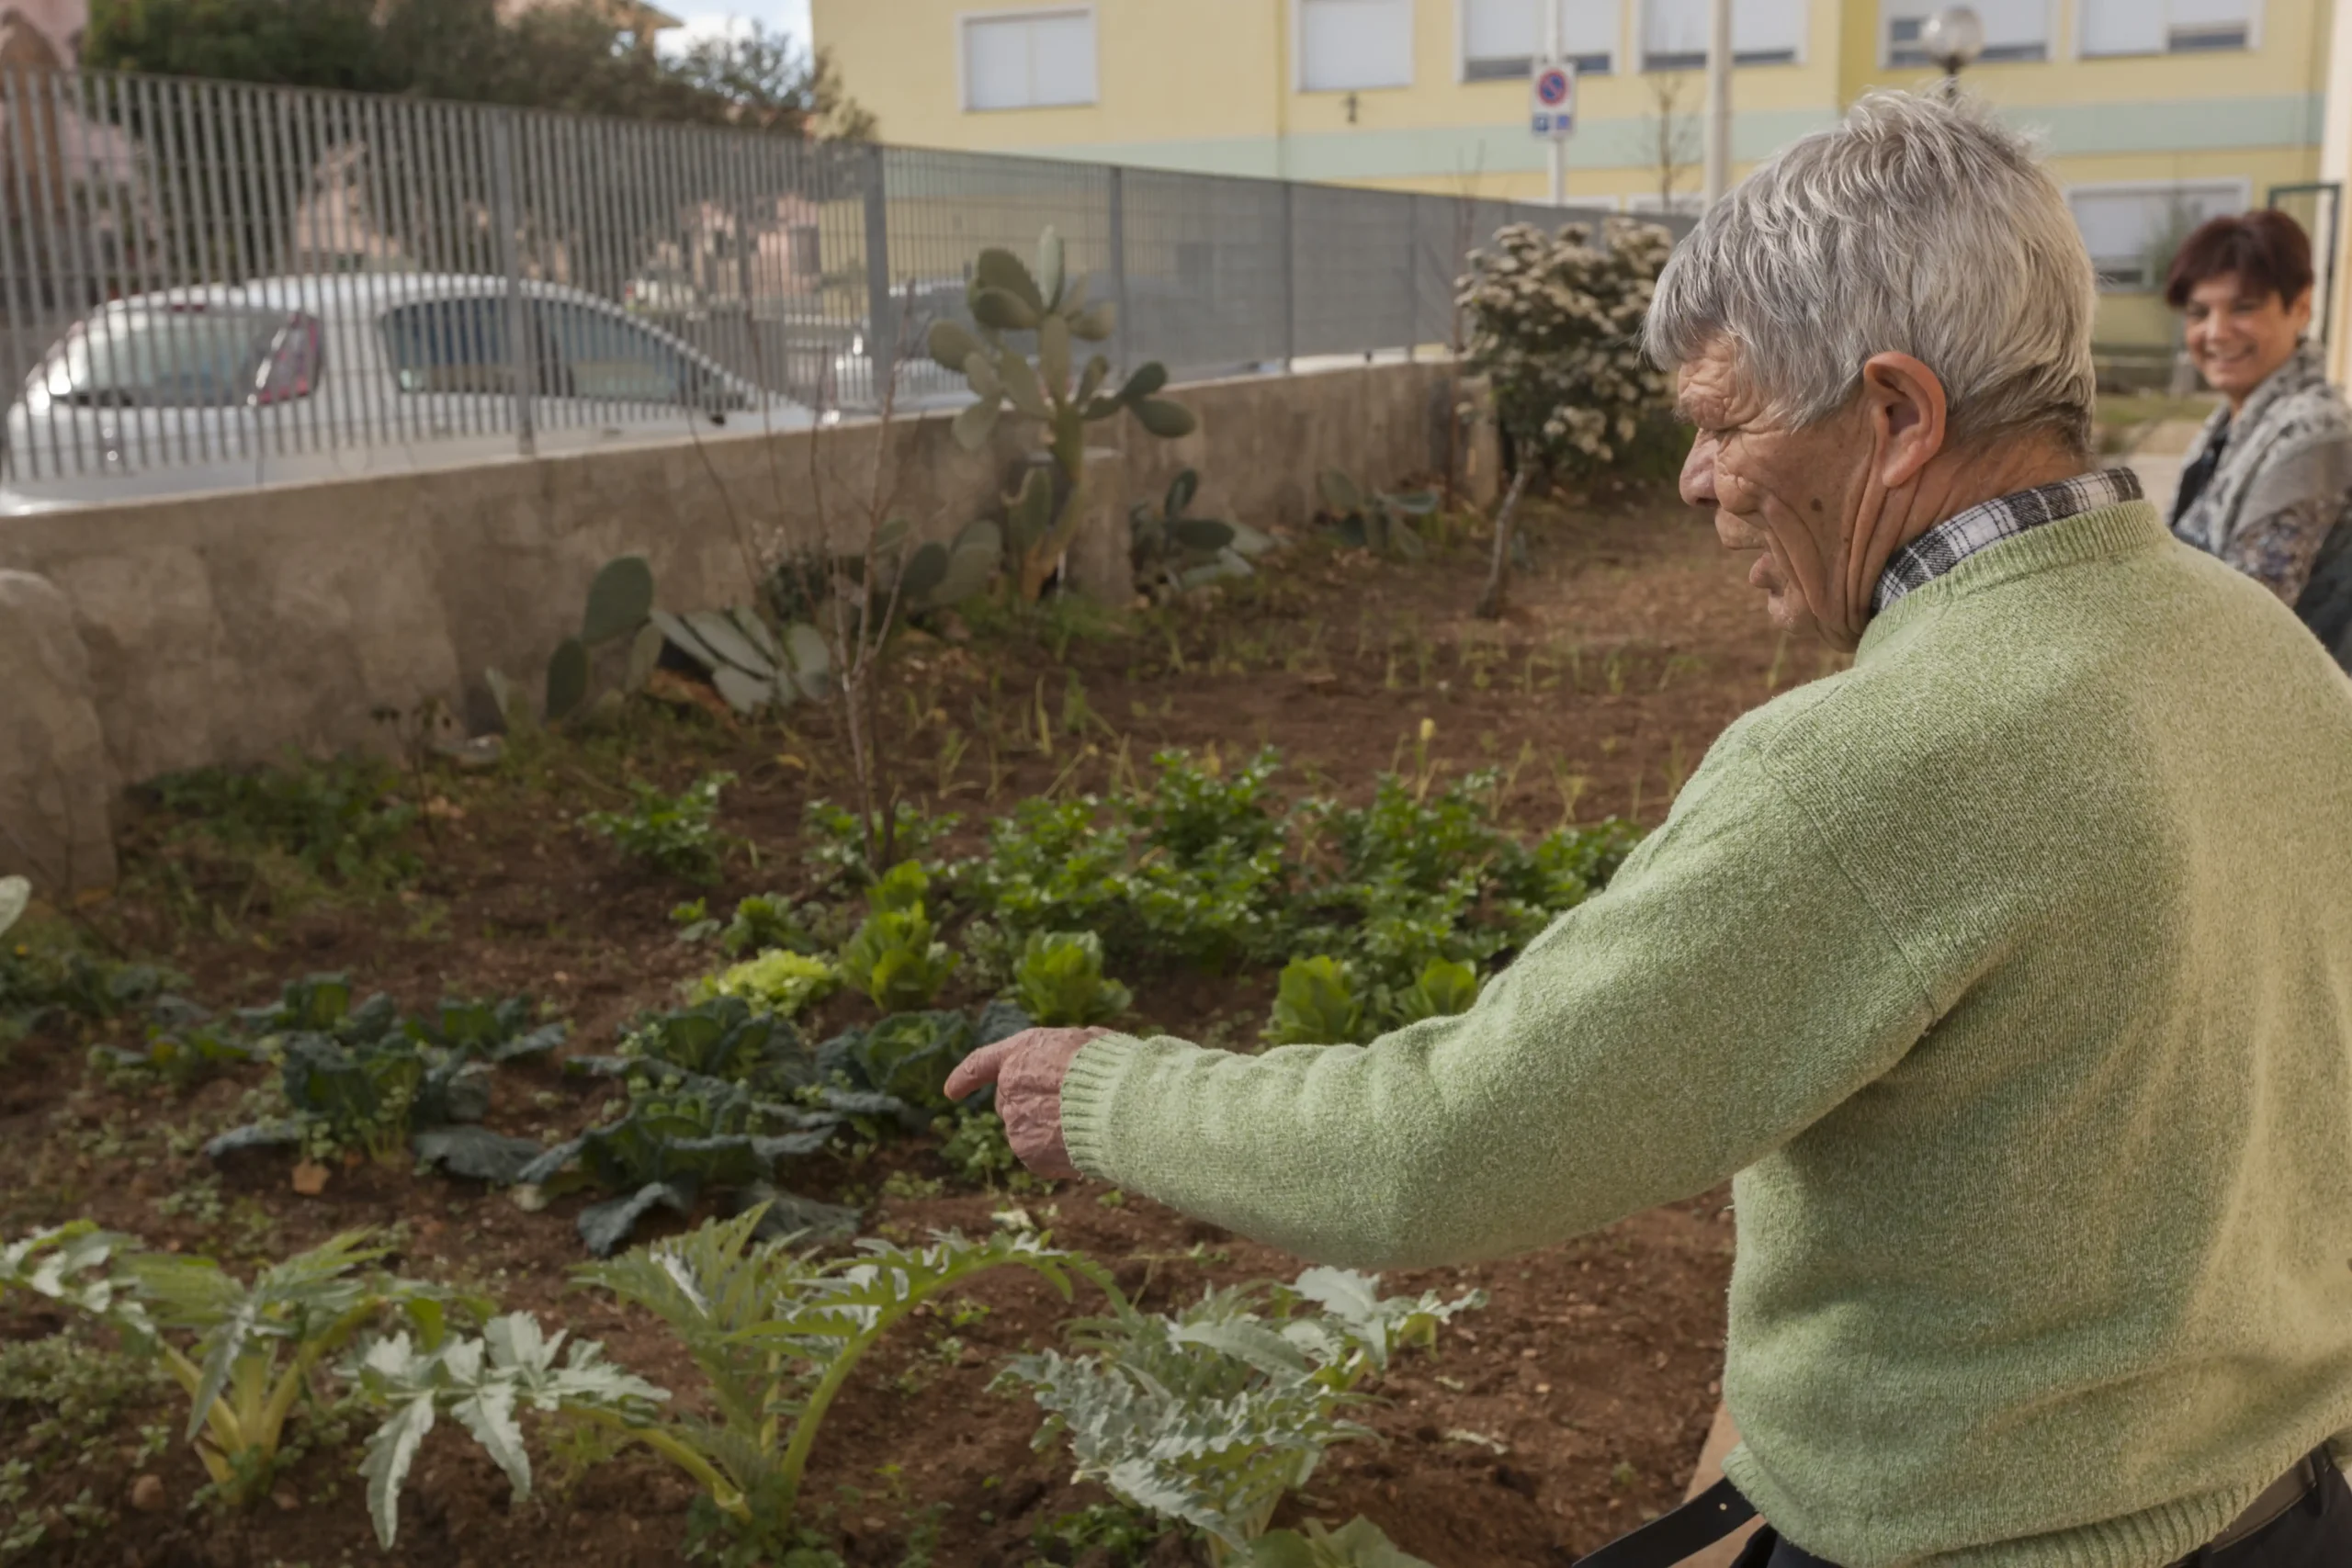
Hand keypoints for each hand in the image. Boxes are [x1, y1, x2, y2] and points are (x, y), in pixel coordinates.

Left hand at [944, 1026, 1108, 1179]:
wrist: (1118, 1106)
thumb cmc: (1111, 1069)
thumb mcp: (1088, 1042)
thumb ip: (1066, 1054)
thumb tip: (1072, 1062)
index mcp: (1022, 1054)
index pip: (981, 1064)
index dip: (964, 1077)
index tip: (950, 1092)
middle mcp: (1010, 1088)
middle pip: (1006, 1102)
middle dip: (1025, 1106)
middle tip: (1063, 1108)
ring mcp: (1016, 1123)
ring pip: (1026, 1130)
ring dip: (1045, 1130)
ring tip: (1083, 1124)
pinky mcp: (1028, 1153)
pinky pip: (1039, 1154)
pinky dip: (1055, 1153)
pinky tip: (1080, 1143)